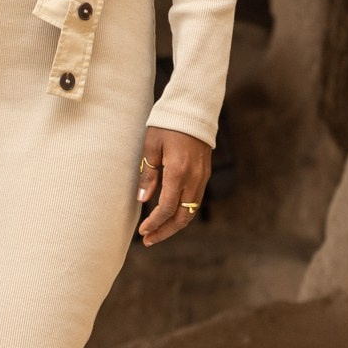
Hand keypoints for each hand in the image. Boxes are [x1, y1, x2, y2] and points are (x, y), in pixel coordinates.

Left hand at [137, 124, 212, 246]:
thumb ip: (148, 175)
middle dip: (165, 231)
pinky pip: (195, 200)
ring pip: (191, 210)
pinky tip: (170, 213)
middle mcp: (194, 178)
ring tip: (158, 231)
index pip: (166, 208)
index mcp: (178, 172)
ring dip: (175, 224)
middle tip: (148, 240)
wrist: (194, 108)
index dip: (154, 223)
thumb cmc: (168, 124)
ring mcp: (202, 177)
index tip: (142, 232)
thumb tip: (143, 200)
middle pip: (182, 217)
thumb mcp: (151, 146)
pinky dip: (183, 211)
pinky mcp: (205, 173)